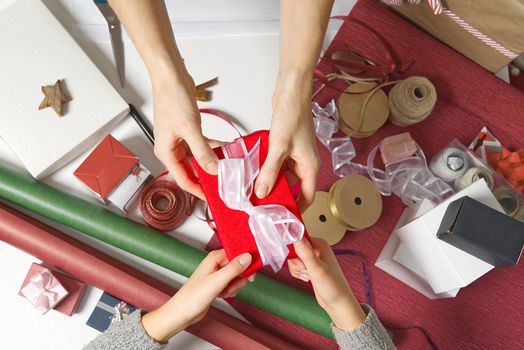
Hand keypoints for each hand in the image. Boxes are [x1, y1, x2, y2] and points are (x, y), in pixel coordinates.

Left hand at [141, 250, 252, 341]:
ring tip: (225, 292)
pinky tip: (223, 295)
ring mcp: (217, 274)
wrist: (183, 313)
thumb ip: (234, 268)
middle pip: (239, 264)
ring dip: (235, 286)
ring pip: (237, 276)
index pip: (237, 252)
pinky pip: (232, 284)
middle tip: (234, 285)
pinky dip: (230, 291)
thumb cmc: (193, 297)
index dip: (246, 261)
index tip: (251, 271)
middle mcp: (216, 263)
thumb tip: (247, 257)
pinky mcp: (217, 283)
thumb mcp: (217, 281)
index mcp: (215, 257)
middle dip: (240, 277)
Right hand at [152, 69, 218, 199]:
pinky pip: (202, 145)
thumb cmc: (171, 98)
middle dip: (208, 175)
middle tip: (224, 181)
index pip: (183, 180)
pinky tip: (225, 148)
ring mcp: (180, 139)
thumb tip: (212, 169)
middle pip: (191, 170)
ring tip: (228, 165)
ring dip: (212, 160)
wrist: (171, 76)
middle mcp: (171, 148)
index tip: (212, 196)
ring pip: (198, 158)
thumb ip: (202, 151)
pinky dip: (213, 147)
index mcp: (166, 152)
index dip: (198, 190)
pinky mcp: (188, 131)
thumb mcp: (190, 129)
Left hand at [255, 74, 319, 211]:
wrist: (291, 92)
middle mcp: (304, 163)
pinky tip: (252, 170)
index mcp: (309, 166)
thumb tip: (262, 192)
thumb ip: (270, 171)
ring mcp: (294, 155)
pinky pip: (275, 163)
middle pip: (292, 187)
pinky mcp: (285, 147)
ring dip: (268, 180)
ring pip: (281, 175)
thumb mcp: (278, 147)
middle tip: (260, 204)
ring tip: (252, 190)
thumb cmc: (293, 115)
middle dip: (277, 195)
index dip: (296, 209)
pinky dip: (266, 167)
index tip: (282, 218)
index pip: (307, 196)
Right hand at [288, 238, 365, 330]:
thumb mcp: (317, 269)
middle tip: (304, 269)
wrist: (337, 302)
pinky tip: (306, 277)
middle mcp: (316, 249)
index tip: (297, 260)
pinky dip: (297, 273)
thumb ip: (305, 252)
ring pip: (293, 259)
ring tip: (307, 275)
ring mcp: (312, 258)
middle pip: (294, 249)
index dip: (294, 249)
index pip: (298, 238)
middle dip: (295, 262)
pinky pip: (296, 266)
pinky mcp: (309, 266)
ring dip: (296, 269)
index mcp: (319, 244)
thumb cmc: (333, 286)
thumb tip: (296, 237)